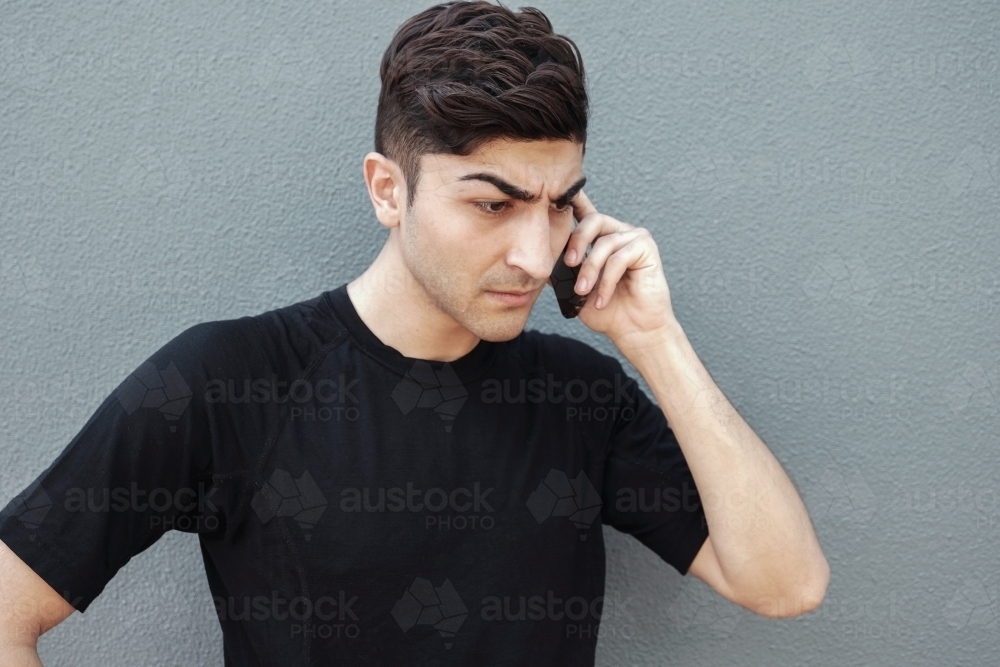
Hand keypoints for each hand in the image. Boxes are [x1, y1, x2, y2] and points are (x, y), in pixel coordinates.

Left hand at [564, 190, 678, 351]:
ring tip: (583, 292)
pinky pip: (619, 257)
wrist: (633, 331)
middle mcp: (619, 233)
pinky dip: (606, 281)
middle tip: (568, 264)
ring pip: (605, 244)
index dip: (573, 201)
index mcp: (601, 238)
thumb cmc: (608, 311)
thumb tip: (541, 258)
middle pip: (594, 220)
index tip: (554, 193)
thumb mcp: (574, 290)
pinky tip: (602, 299)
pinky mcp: (647, 248)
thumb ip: (561, 271)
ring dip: (590, 270)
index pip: (586, 213)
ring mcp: (635, 238)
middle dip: (576, 241)